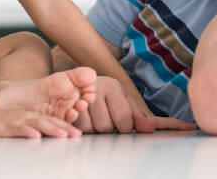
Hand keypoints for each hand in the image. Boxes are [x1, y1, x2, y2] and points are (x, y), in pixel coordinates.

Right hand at [0, 105, 81, 138]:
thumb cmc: (6, 122)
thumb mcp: (24, 124)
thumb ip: (37, 127)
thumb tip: (54, 136)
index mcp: (34, 117)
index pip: (53, 121)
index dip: (67, 127)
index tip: (78, 135)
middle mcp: (30, 118)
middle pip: (50, 122)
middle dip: (64, 128)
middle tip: (77, 135)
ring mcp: (19, 121)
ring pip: (38, 124)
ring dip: (51, 129)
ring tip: (63, 134)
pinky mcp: (8, 126)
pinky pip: (19, 129)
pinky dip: (28, 132)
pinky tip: (35, 136)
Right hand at [73, 76, 196, 132]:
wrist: (80, 86)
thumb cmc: (107, 96)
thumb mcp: (125, 101)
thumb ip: (139, 116)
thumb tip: (150, 128)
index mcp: (112, 86)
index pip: (124, 119)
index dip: (125, 127)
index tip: (122, 122)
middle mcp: (94, 89)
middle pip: (106, 127)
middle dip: (109, 128)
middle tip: (106, 118)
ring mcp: (77, 97)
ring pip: (91, 130)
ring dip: (95, 130)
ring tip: (94, 118)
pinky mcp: (66, 108)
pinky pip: (78, 129)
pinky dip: (82, 130)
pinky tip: (85, 120)